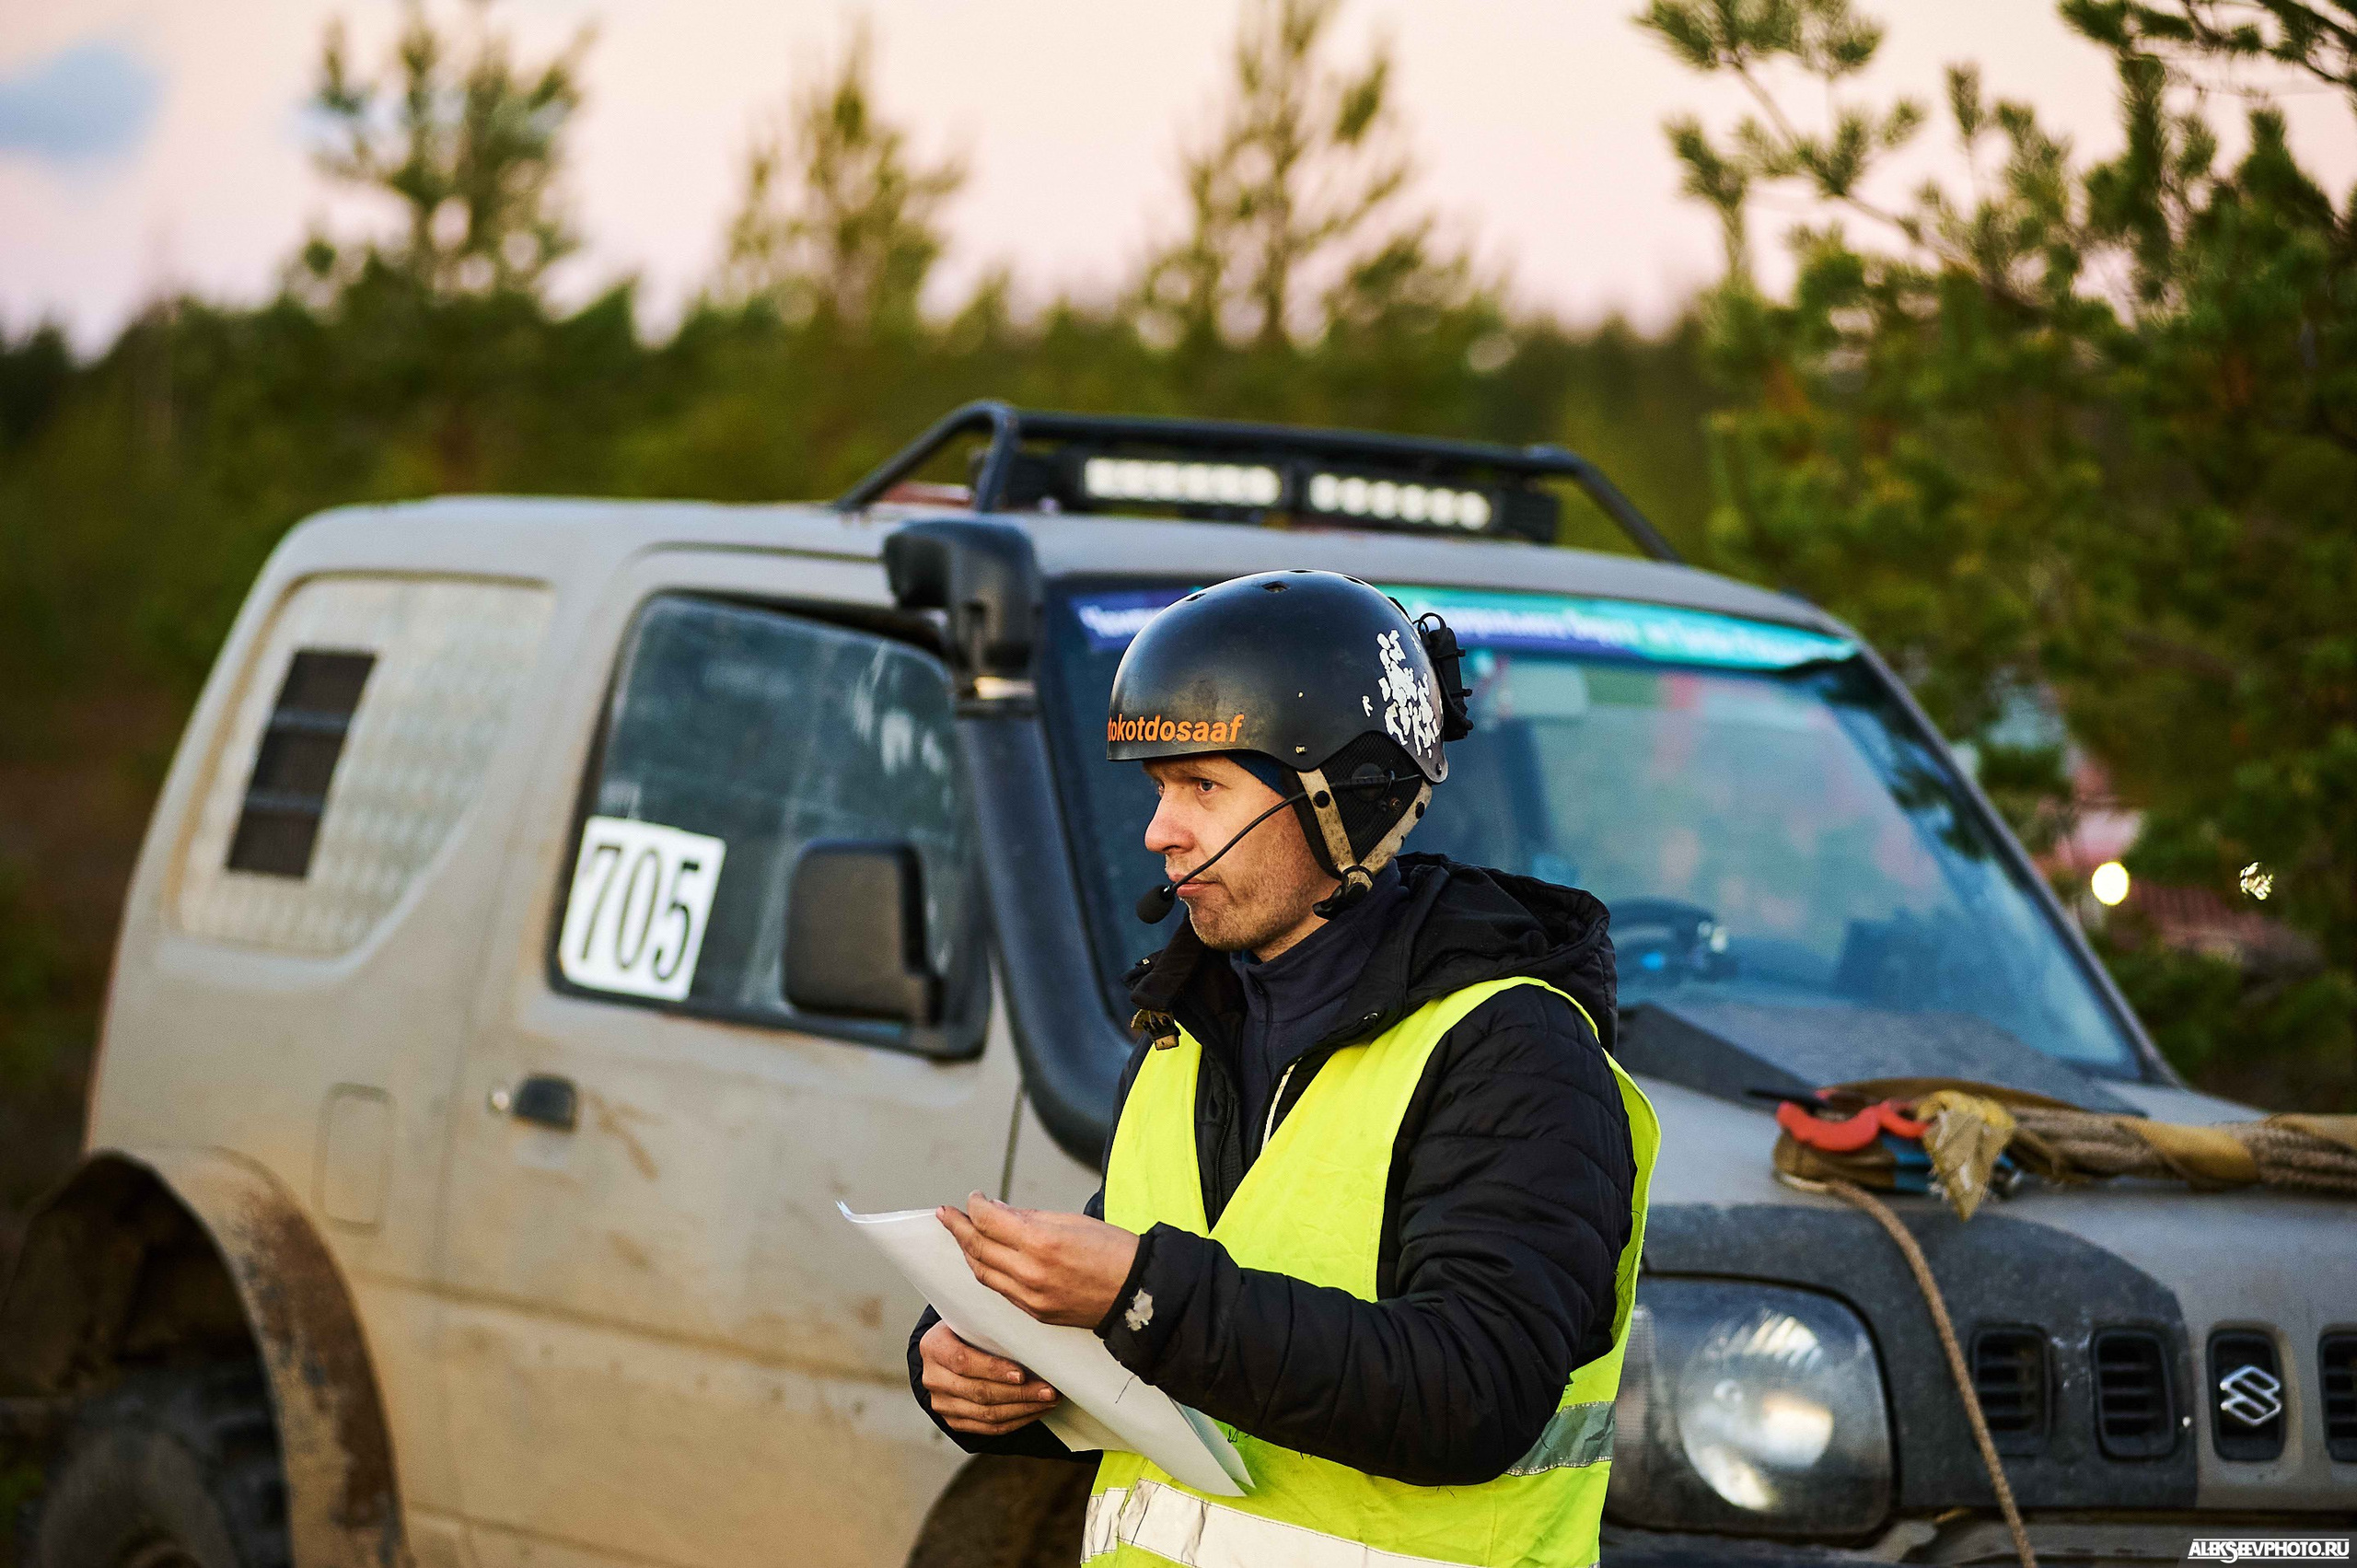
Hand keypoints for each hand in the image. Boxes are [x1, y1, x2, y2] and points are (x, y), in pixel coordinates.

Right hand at [918, 1320, 1060, 1435]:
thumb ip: (991, 1327)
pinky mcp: (953, 1421)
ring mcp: (941, 1403)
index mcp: (934, 1346)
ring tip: (1048, 1401)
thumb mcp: (971, 1320)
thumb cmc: (967, 1330)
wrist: (947, 1351)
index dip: (993, 1369)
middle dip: (1019, 1393)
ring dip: (1023, 1410)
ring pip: (986, 1414)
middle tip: (1048, 1390)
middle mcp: (933, 1378)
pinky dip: (1016, 1421)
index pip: (963, 1361)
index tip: (1022, 1374)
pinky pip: (988, 1428)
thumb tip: (1031, 1334)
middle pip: (978, 1392)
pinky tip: (1035, 1411)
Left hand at [939, 1192, 1140, 1328]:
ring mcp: (1030, 1297)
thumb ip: (1028, 1217)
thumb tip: (996, 1211)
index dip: (975, 1206)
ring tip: (961, 1235)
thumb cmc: (1113, 1250)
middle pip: (978, 1248)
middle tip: (946, 1214)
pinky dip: (987, 1272)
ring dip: (968, 1251)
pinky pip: (1000, 1291)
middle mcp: (1030, 1272)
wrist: (1138, 1293)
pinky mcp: (1035, 1313)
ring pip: (983, 1272)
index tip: (973, 1198)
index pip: (988, 1220)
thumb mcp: (1072, 1220)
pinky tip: (985, 1259)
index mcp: (1041, 1241)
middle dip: (958, 1228)